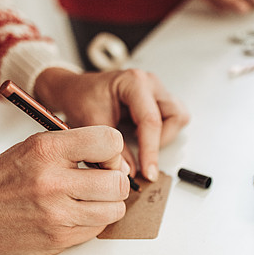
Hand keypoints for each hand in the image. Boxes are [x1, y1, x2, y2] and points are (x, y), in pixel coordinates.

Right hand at [0, 127, 128, 254]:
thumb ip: (72, 149)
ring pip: (115, 209)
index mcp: (45, 149)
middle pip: (119, 182)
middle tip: (100, 181)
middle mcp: (52, 181)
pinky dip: (92, 223)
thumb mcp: (30, 148)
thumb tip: (115, 159)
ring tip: (88, 199)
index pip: (110, 142)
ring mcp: (55, 214)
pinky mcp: (56, 240)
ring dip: (108, 205)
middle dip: (115, 181)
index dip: (112, 151)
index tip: (102, 158)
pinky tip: (73, 215)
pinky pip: (97, 230)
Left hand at [34, 67, 188, 181]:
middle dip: (161, 140)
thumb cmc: (82, 99)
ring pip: (178, 117)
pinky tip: (143, 136)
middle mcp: (150, 83)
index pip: (151, 121)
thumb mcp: (92, 124)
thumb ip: (112, 150)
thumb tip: (128, 172)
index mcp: (133, 82)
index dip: (150, 151)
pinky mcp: (158, 101)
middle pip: (175, 116)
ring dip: (164, 135)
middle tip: (142, 153)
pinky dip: (162, 133)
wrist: (75, 91)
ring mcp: (156, 91)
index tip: (148, 172)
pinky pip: (173, 119)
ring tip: (141, 141)